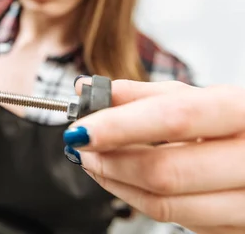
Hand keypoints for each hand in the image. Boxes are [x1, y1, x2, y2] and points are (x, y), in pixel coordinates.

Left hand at [63, 77, 244, 233]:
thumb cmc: (236, 123)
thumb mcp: (200, 99)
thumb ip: (144, 95)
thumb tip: (87, 88)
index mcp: (242, 112)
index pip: (174, 118)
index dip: (120, 125)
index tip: (80, 129)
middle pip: (165, 170)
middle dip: (110, 160)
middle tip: (80, 146)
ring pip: (166, 205)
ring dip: (116, 183)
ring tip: (95, 161)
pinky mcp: (238, 228)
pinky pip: (177, 221)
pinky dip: (139, 199)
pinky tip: (125, 179)